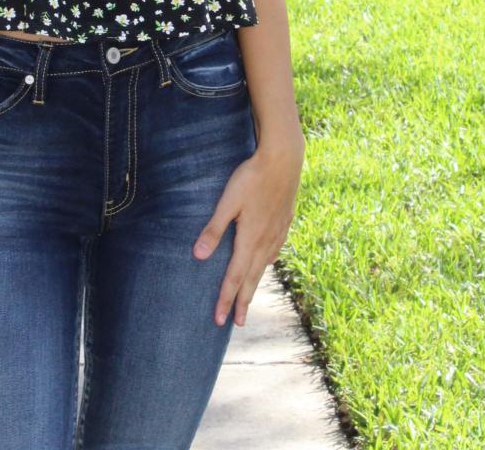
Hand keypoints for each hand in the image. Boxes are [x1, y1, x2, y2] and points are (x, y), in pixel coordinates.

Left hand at [192, 139, 304, 327]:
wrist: (284, 160)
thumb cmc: (252, 178)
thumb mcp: (228, 201)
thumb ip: (214, 229)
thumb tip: (199, 255)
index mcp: (250, 239)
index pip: (235, 277)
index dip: (226, 299)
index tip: (219, 319)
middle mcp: (265, 242)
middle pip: (251, 278)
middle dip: (243, 302)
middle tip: (238, 323)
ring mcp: (277, 233)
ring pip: (264, 267)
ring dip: (255, 285)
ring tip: (248, 298)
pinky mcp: (284, 223)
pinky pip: (274, 252)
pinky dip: (266, 264)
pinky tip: (265, 263)